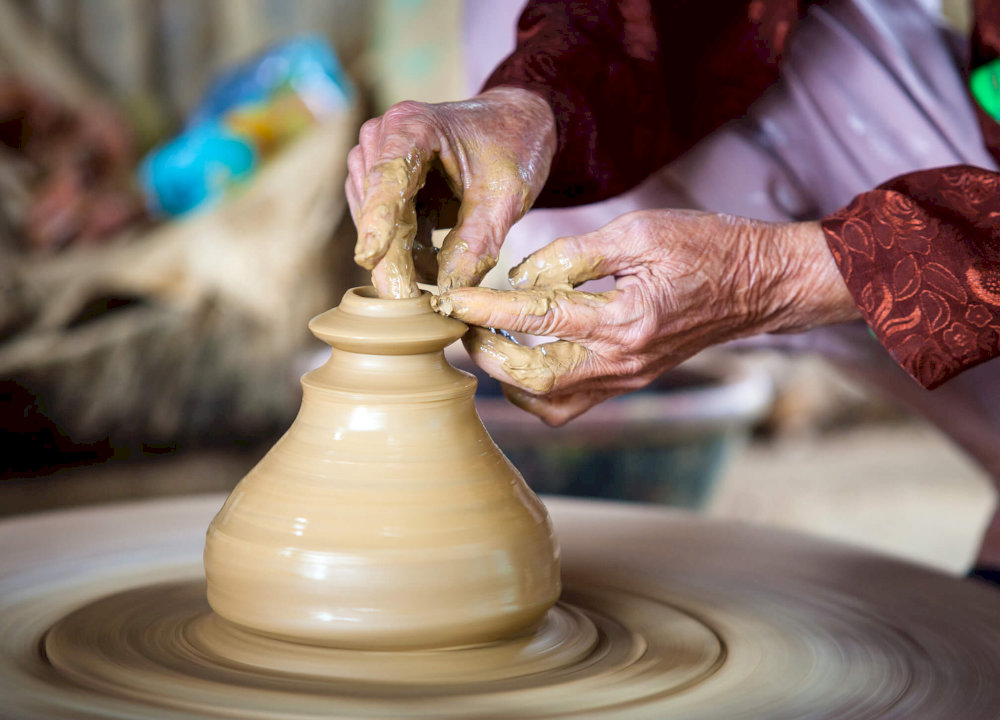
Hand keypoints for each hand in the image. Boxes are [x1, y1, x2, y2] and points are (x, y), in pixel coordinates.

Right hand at [347, 87, 555, 297]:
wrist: (514, 127)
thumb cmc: (513, 148)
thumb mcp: (507, 196)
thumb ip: (478, 242)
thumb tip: (448, 291)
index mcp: (412, 125)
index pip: (388, 176)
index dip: (378, 219)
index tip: (371, 257)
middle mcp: (381, 139)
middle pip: (375, 208)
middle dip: (392, 257)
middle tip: (410, 303)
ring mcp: (374, 163)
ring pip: (376, 226)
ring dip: (404, 258)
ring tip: (445, 274)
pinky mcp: (380, 189)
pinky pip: (385, 231)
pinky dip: (408, 253)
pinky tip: (437, 265)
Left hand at [431, 210, 859, 424]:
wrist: (760, 285)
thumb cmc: (708, 247)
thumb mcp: (641, 231)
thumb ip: (575, 254)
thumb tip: (523, 275)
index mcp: (625, 317)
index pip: (536, 315)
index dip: (485, 307)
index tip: (448, 298)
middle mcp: (623, 360)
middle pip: (531, 379)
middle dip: (485, 353)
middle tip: (462, 322)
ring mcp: (626, 378)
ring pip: (547, 405)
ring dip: (507, 379)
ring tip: (489, 340)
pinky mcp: (629, 382)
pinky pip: (571, 406)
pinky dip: (537, 391)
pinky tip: (525, 358)